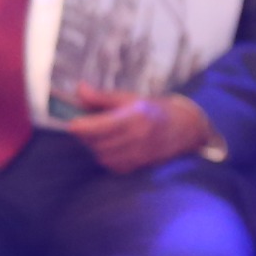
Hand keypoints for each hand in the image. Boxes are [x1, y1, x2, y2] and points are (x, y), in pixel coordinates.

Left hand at [66, 85, 213, 173]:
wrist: (183, 129)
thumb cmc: (154, 110)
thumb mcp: (129, 98)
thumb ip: (101, 97)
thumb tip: (79, 90)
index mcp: (135, 117)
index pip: (100, 127)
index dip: (81, 126)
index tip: (72, 123)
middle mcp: (138, 138)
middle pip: (97, 142)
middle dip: (86, 134)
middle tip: (84, 124)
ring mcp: (139, 154)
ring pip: (102, 154)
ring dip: (94, 145)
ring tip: (98, 134)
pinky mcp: (137, 165)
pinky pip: (111, 164)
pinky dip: (104, 155)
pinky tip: (109, 145)